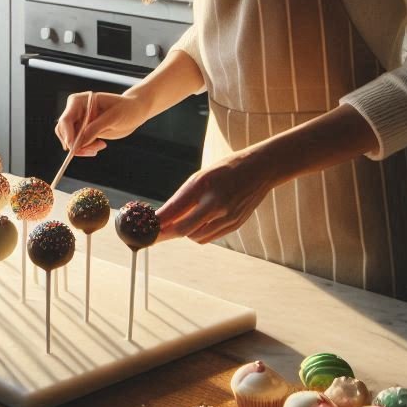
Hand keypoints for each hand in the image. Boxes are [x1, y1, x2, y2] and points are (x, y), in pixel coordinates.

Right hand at [54, 91, 152, 156]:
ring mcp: (80, 121)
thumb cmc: (127, 109)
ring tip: (99, 147)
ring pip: (70, 140)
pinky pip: (79, 143)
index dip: (67, 134)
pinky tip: (100, 145)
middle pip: (64, 131)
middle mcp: (77, 110)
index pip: (66, 118)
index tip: (73, 147)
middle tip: (91, 151)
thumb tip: (81, 141)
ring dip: (82, 148)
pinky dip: (86, 148)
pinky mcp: (85, 130)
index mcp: (81, 101)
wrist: (135, 112)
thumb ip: (96, 128)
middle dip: (75, 144)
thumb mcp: (113, 117)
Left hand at [156, 153, 275, 243]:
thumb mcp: (200, 177)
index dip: (158, 224)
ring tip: (181, 221)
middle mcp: (216, 204)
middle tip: (156, 233)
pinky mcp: (235, 224)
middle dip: (168, 232)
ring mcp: (228, 217)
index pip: (175, 212)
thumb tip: (162, 218)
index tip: (146, 231)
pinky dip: (199, 233)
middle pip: (184, 230)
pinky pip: (210, 237)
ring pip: (196, 237)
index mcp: (203, 186)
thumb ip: (182, 199)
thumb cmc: (225, 169)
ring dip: (185, 232)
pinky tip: (197, 223)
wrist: (260, 169)